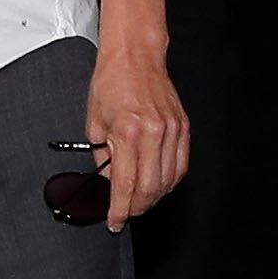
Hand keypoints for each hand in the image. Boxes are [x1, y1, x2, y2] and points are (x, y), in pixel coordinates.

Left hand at [86, 44, 188, 231]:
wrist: (135, 57)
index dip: (120, 208)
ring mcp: (172, 131)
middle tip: (126, 213)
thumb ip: (102, 155)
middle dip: (137, 207)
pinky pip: (180, 165)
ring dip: (154, 197)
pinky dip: (169, 180)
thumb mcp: (94, 121)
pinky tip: (158, 184)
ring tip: (140, 202)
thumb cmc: (111, 82)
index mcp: (127, 131)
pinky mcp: (183, 128)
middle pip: (151, 188)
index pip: (125, 183)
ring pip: (169, 180)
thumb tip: (108, 181)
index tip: (115, 221)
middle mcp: (153, 133)